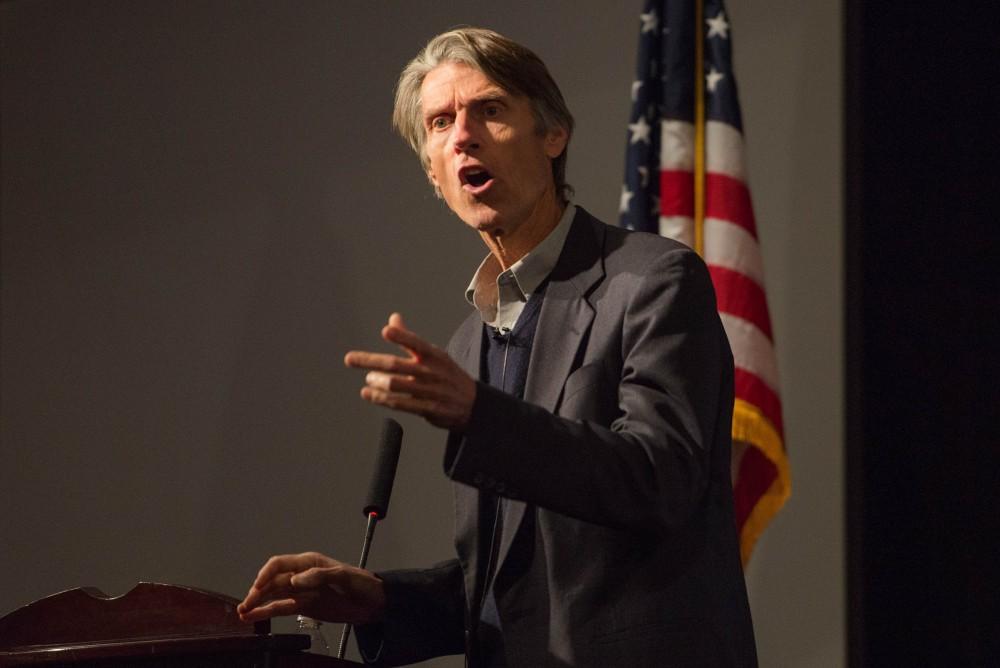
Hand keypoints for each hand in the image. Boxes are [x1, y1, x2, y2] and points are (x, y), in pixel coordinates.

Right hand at [237, 551, 385, 623]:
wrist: (374, 603)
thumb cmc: (362, 583)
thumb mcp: (344, 576)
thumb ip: (319, 576)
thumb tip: (295, 581)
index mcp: (309, 563)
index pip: (280, 564)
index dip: (266, 574)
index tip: (258, 586)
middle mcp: (301, 576)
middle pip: (273, 581)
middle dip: (257, 592)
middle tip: (245, 605)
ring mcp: (301, 592)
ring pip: (274, 596)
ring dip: (258, 604)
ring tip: (243, 613)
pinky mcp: (304, 606)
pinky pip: (282, 609)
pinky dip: (268, 612)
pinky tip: (254, 617)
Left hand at [344, 313, 475, 429]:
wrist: (473, 404)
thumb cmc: (447, 375)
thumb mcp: (434, 355)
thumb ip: (410, 339)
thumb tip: (393, 319)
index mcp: (434, 355)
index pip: (417, 343)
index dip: (402, 337)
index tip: (386, 332)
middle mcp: (431, 372)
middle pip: (397, 365)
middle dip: (371, 361)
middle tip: (350, 359)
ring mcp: (430, 391)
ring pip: (397, 385)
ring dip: (377, 382)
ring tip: (368, 379)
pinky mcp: (428, 409)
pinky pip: (400, 404)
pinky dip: (381, 399)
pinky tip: (368, 394)